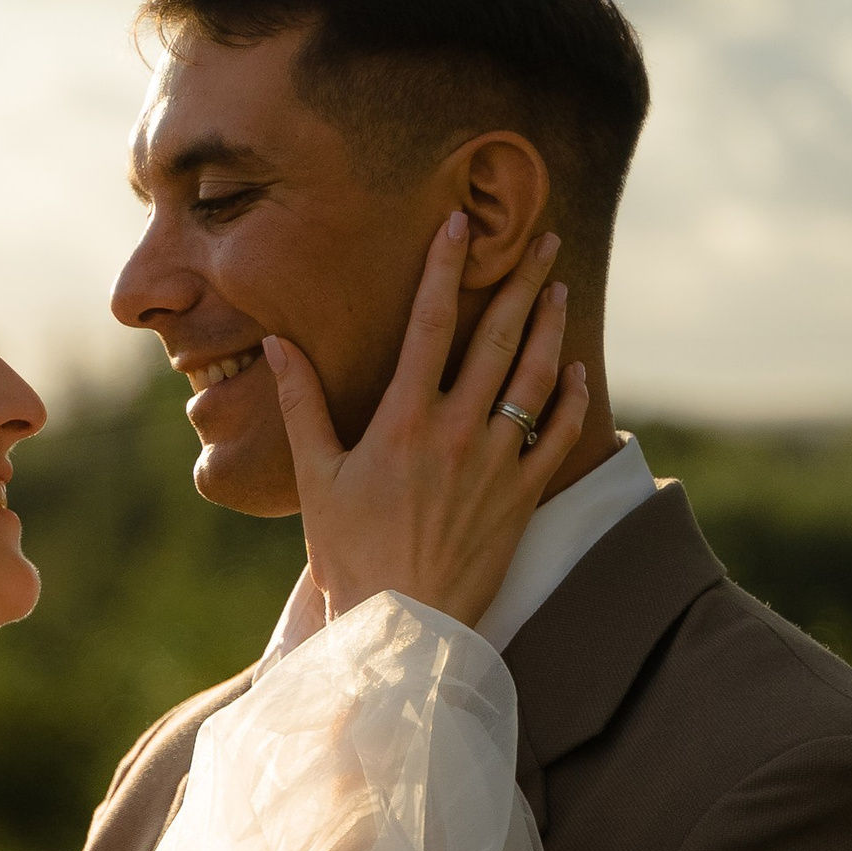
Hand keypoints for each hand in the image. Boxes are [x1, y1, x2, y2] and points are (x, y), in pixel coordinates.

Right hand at [269, 214, 586, 629]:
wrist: (401, 626)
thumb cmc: (350, 555)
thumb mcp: (316, 478)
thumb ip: (302, 405)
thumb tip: (277, 345)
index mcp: (403, 420)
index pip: (428, 323)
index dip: (443, 267)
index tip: (457, 224)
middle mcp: (456, 431)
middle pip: (496, 338)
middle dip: (521, 282)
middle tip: (544, 239)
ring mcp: (496, 463)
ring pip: (534, 377)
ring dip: (549, 327)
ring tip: (558, 289)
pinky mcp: (522, 496)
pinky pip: (558, 435)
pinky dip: (569, 397)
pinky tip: (574, 369)